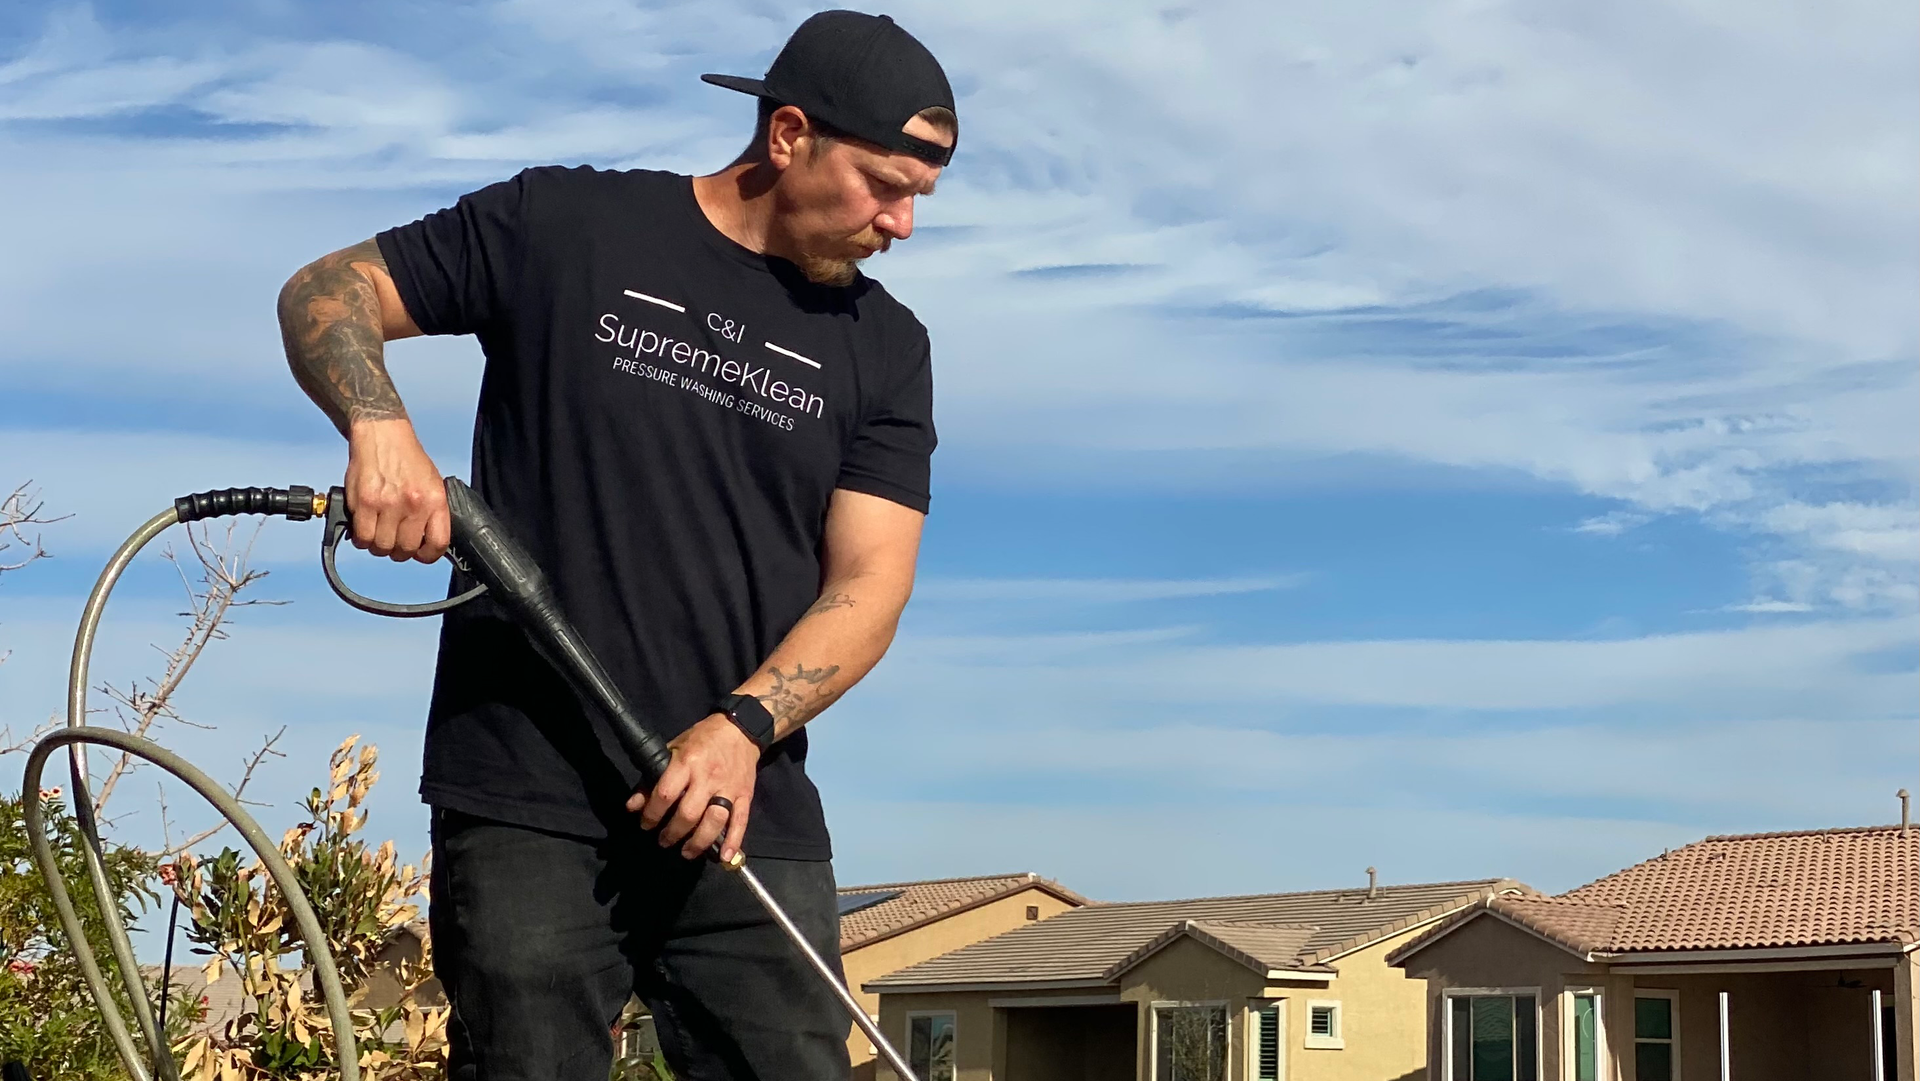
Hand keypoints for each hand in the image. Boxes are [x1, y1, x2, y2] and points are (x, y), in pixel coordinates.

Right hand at [344, 418, 448, 562]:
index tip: (420, 554)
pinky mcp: (364, 502)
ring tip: (378, 533)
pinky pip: (362, 537)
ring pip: (381, 547)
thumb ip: (430, 512)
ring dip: (378, 545)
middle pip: (405, 550)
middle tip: (393, 541)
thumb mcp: (432, 483)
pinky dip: (361, 539)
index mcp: (434, 499)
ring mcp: (388, 503)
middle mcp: (413, 503)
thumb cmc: (407, 459)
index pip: (438, 543)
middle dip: (399, 551)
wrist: (382, 434)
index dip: (428, 556)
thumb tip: (425, 541)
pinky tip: (364, 527)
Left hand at [628, 714, 756, 861]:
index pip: (666, 794)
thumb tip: (633, 805)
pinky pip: (740, 821)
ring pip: (714, 821)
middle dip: (673, 832)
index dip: (652, 813)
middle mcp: (708, 777)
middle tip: (663, 841)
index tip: (645, 824)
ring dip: (699, 842)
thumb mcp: (673, 750)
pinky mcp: (745, 795)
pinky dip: (734, 841)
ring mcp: (729, 788)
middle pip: (689, 813)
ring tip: (686, 852)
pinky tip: (725, 856)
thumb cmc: (702, 739)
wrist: (741, 729)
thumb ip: (652, 778)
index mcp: (687, 762)